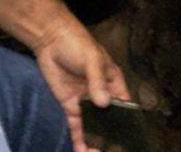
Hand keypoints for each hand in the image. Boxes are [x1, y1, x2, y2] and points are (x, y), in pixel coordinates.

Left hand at [29, 19, 130, 151]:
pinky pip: (76, 126)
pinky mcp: (69, 106)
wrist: (50, 41)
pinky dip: (78, 138)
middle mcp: (102, 95)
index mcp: (114, 83)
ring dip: (95, 140)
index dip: (128, 121)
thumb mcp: (92, 60)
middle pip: (110, 120)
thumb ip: (97, 81)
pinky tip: (81, 150)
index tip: (129, 137)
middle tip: (111, 150)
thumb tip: (103, 104)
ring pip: (93, 126)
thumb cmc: (78, 44)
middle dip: (112, 136)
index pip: (125, 105)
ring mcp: (85, 102)